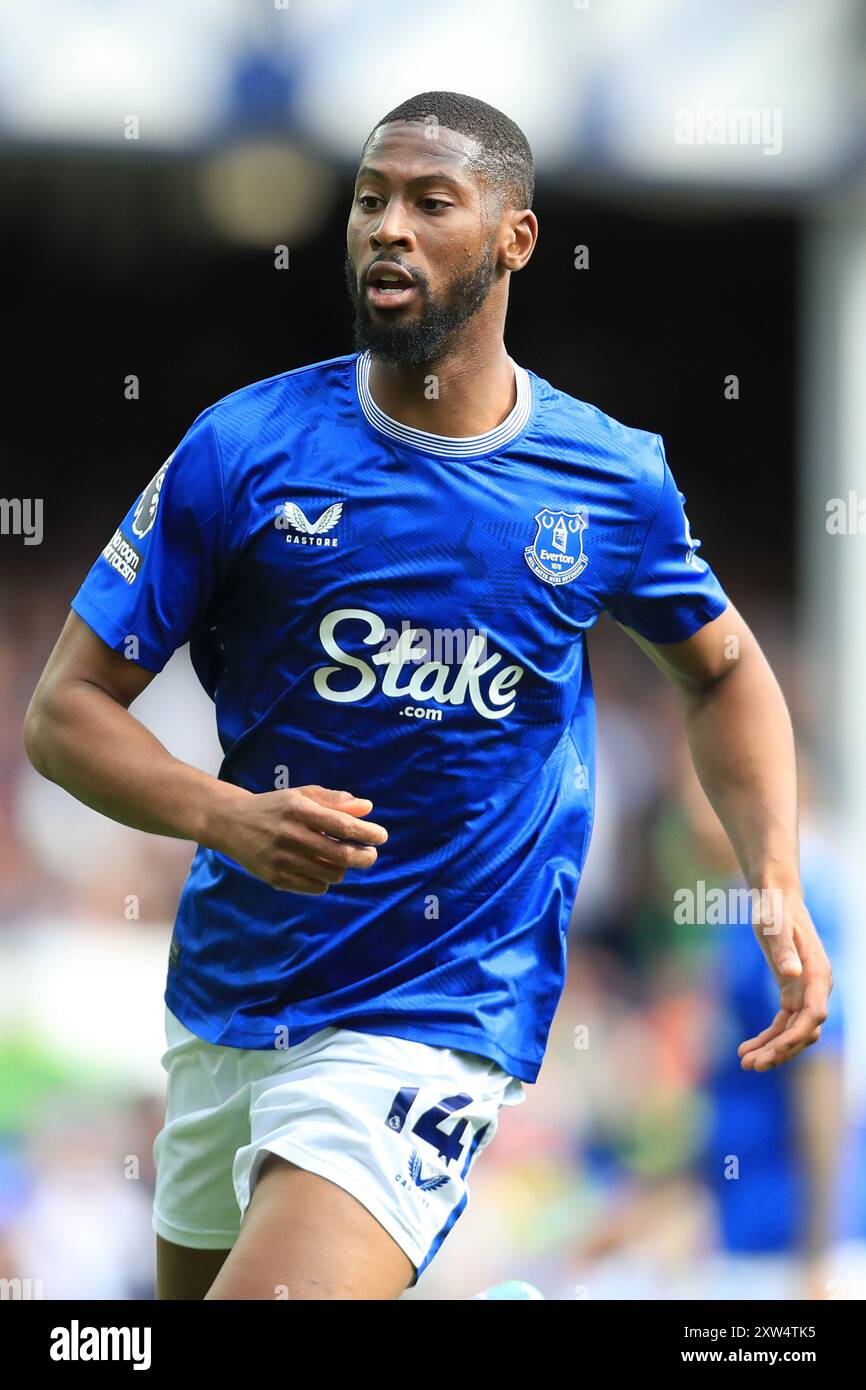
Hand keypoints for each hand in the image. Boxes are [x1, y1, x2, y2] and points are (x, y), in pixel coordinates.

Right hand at [210, 782, 387, 893]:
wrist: (232, 823)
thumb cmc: (274, 807)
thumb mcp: (302, 796)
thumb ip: (335, 800)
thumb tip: (367, 807)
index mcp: (298, 810)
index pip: (342, 825)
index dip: (367, 832)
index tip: (381, 836)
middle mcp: (290, 835)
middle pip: (340, 854)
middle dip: (363, 856)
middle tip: (370, 855)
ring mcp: (282, 859)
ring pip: (331, 874)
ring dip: (343, 869)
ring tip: (339, 859)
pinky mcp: (275, 878)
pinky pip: (315, 887)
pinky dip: (325, 880)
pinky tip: (320, 868)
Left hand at [738, 883, 832, 1071]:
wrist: (775, 896)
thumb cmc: (774, 907)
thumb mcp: (773, 924)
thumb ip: (783, 948)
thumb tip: (792, 974)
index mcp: (817, 972)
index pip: (814, 1014)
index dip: (795, 1037)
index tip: (772, 1052)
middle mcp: (816, 986)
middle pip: (804, 1030)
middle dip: (780, 1050)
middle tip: (751, 1066)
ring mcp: (805, 990)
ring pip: (793, 1031)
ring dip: (772, 1049)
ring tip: (744, 1062)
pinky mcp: (792, 991)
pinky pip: (783, 1023)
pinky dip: (768, 1036)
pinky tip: (747, 1048)